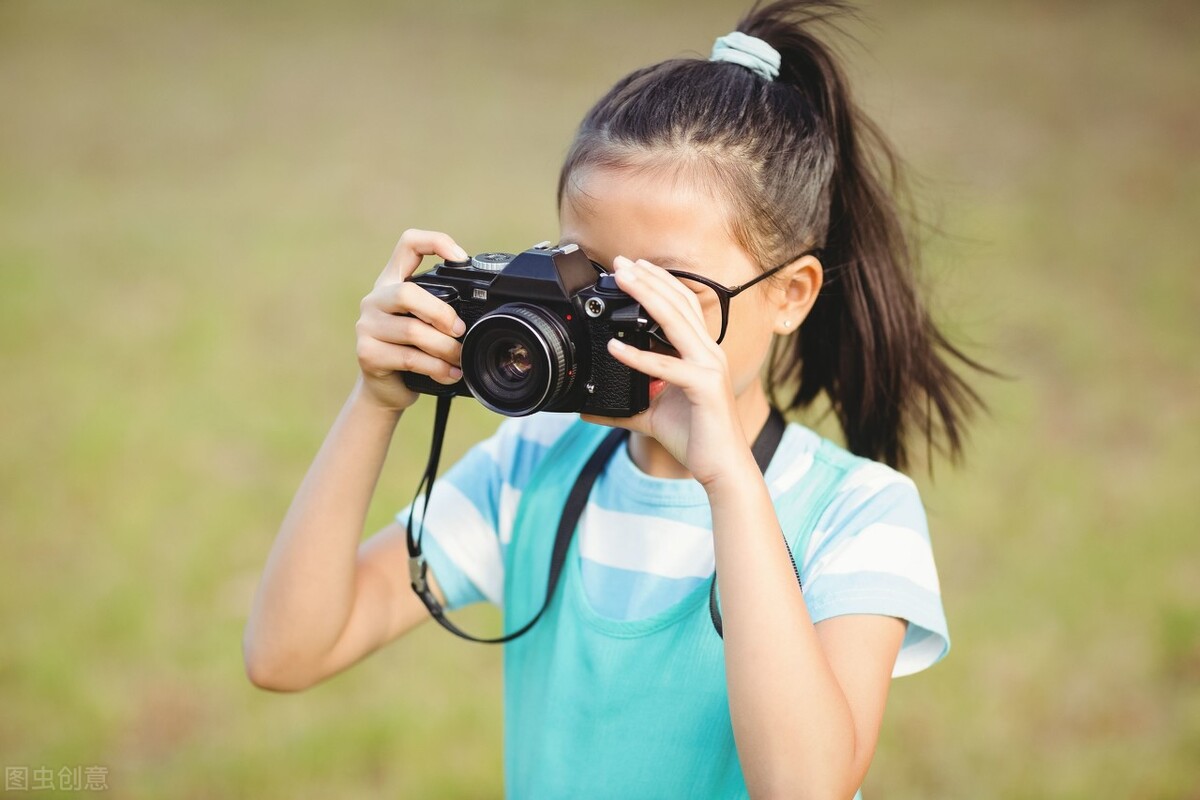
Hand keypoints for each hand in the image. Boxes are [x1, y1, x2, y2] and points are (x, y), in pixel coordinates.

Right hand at [354, 229, 468, 411]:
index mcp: (392, 282)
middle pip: (408, 293)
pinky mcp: (367, 353)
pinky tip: (450, 374)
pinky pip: (409, 357)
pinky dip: (436, 368)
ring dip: (445, 348)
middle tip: (460, 331)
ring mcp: (367, 326)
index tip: (461, 259)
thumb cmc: (412, 350)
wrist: (386, 389)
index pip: (408, 244)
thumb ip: (442, 309)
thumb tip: (485, 311)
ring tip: (459, 358)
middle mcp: (375, 299)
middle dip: (441, 313)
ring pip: (412, 330)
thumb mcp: (426, 323)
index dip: (435, 242)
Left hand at [581, 256, 749, 485]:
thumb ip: (624, 405)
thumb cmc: (696, 437)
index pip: (682, 305)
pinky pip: (667, 366)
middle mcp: (708, 353)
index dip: (659, 283)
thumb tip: (590, 408)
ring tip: (622, 281)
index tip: (632, 267)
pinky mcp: (704, 387)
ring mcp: (709, 368)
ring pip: (675, 322)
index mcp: (700, 353)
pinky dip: (639, 355)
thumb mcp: (652, 415)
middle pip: (678, 303)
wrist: (722, 468)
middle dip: (648, 279)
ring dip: (646, 297)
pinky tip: (614, 347)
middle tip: (620, 262)